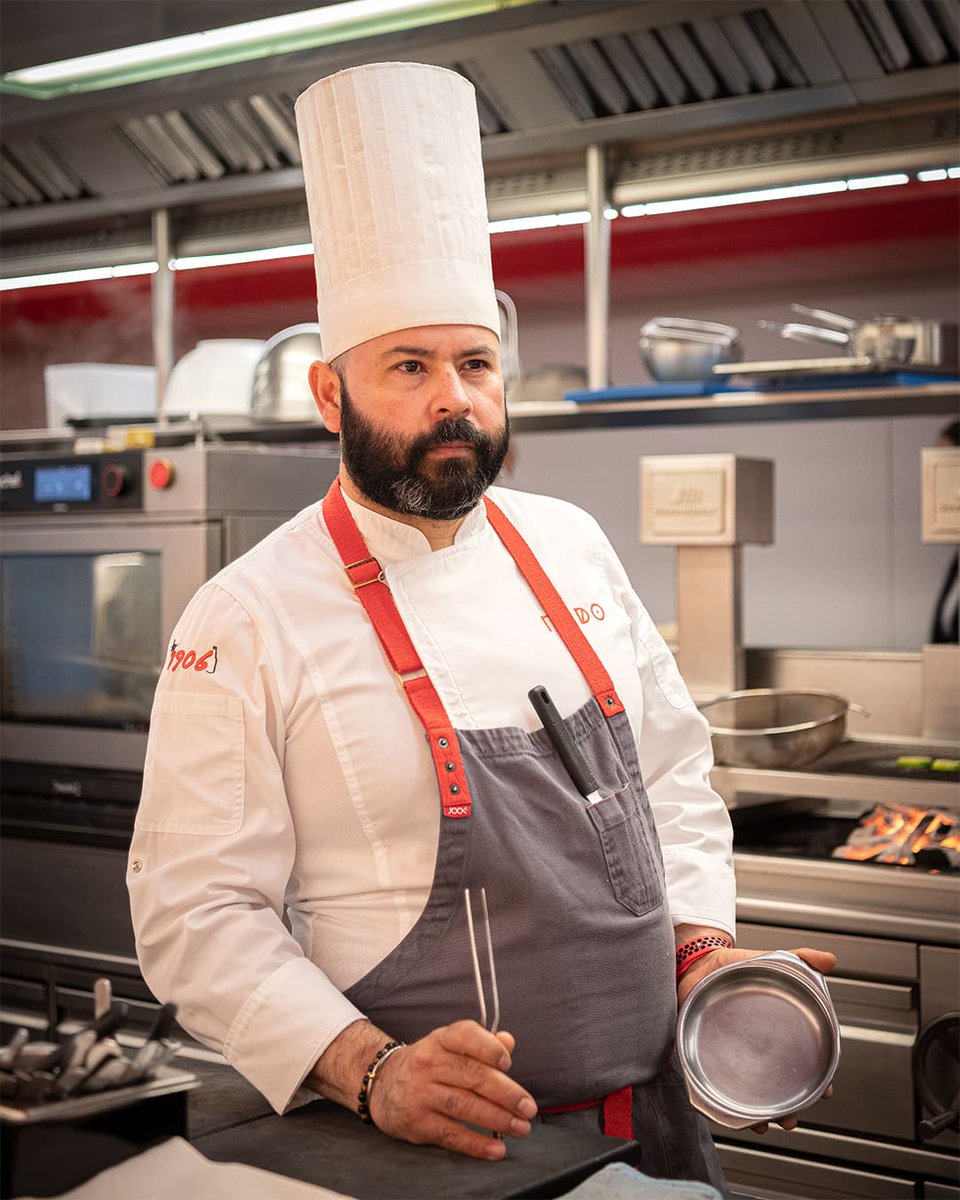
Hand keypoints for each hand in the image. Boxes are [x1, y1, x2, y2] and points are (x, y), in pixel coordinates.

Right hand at [369, 1021, 536, 1158]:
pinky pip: (451, 1134)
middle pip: (472, 1076)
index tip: (508, 1063)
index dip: (489, 1048)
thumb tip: (508, 1042)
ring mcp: (421, 1093)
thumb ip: (481, 1043)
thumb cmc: (428, 1063)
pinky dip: (476, 1144)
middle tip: (528, 1107)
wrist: (382, 1083)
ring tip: (521, 1127)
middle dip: (506, 1093)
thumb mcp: (449, 1045)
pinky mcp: (417, 1122)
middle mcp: (429, 1063)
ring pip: (464, 1106)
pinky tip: (496, 1149)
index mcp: (441, 1039)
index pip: (466, 1035)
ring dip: (497, 1119)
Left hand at [677, 944, 837, 1132]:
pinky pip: (717, 1087)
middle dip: (789, 1108)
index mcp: (777, 1031)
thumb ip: (800, 959)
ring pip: (751, 1094)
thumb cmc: (734, 966)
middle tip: (791, 1118)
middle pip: (780, 1087)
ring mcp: (733, 1055)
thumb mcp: (768, 960)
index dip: (818, 1079)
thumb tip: (829, 960)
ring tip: (764, 1123)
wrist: (695, 962)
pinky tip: (730, 1114)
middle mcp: (758, 1049)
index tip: (826, 1091)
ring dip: (760, 1113)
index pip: (804, 1062)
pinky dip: (723, 1105)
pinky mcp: (705, 1056)